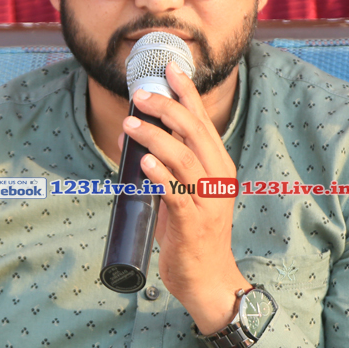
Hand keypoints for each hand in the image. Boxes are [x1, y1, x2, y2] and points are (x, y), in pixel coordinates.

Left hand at [120, 62, 249, 334]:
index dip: (187, 93)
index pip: (203, 121)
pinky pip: (177, 193)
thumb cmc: (193, 234)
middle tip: (139, 95)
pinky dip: (160, 175)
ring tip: (130, 125)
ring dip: (155, 138)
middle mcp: (218, 177)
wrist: (208, 279)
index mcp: (218, 165)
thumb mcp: (183, 192)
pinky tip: (144, 162)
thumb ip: (163, 165)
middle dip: (166, 108)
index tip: (170, 68)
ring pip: (184, 158)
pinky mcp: (194, 222)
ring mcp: (208, 200)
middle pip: (195, 132)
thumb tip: (130, 135)